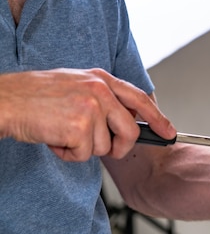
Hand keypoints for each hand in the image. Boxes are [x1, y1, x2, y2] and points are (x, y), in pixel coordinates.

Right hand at [0, 68, 175, 160]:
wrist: (4, 101)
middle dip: (119, 147)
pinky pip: (85, 155)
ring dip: (83, 149)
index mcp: (101, 78)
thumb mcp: (76, 85)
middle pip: (130, 131)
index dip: (158, 118)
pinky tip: (54, 139)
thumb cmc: (35, 96)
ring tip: (63, 133)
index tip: (169, 132)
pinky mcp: (79, 127)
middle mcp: (100, 90)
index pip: (140, 99)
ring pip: (105, 147)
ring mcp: (91, 108)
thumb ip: (103, 98)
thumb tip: (128, 120)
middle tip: (104, 149)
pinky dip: (69, 154)